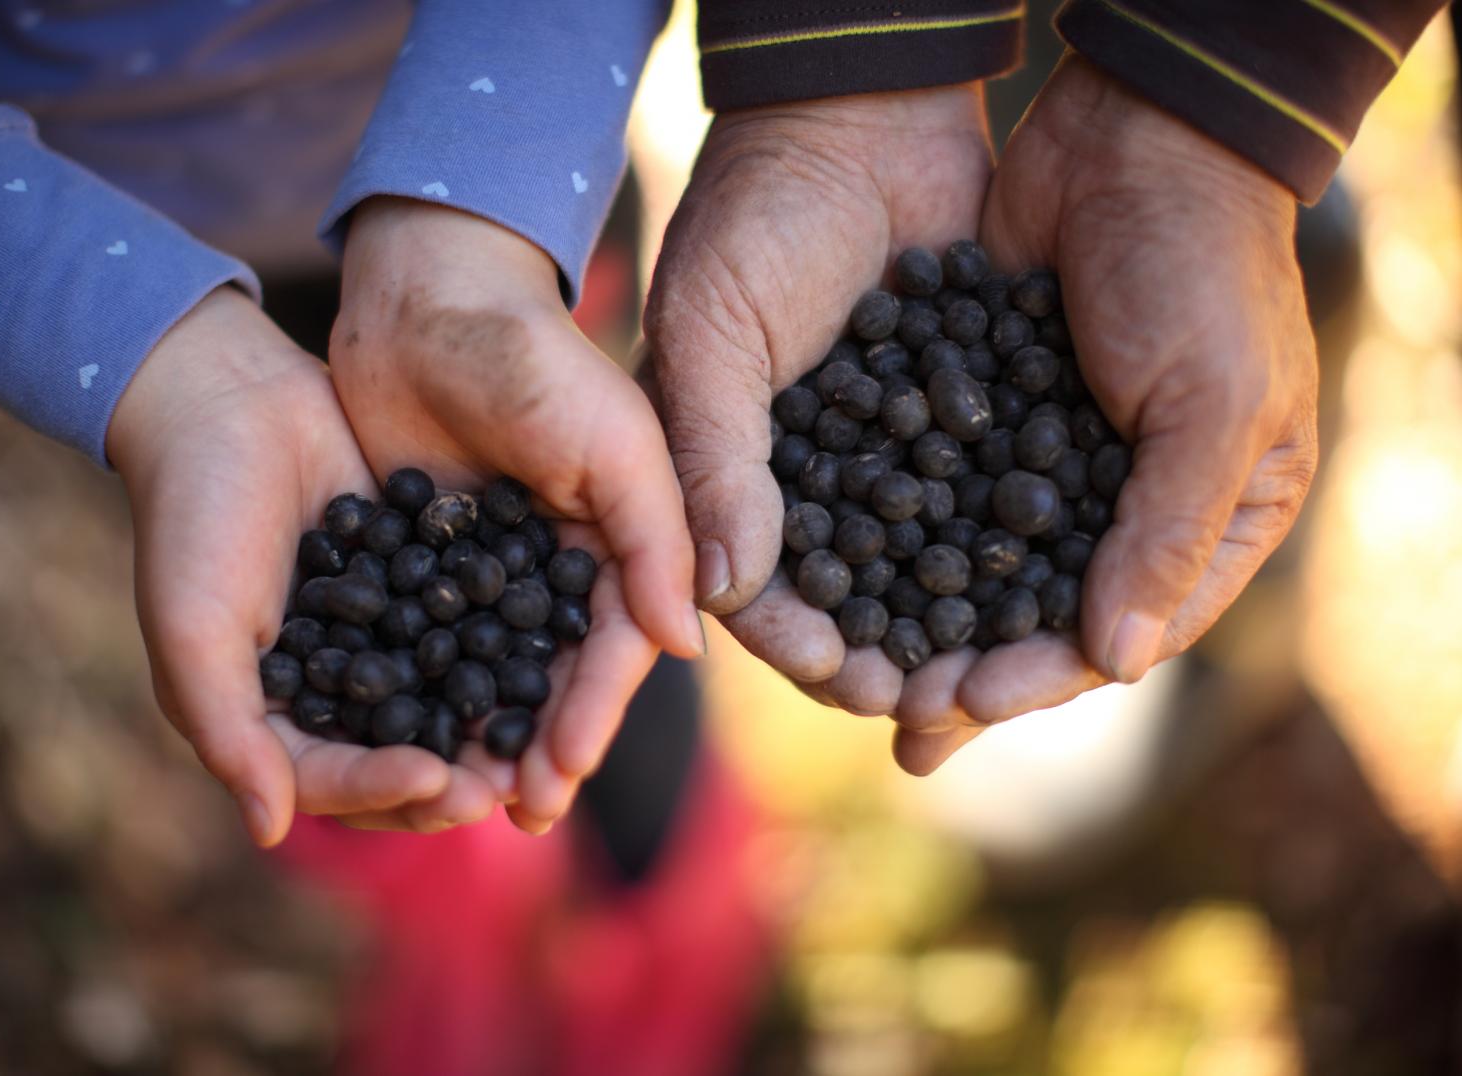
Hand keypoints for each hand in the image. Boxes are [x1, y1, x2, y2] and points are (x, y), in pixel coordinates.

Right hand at [110, 288, 491, 845]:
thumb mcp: (195, 626)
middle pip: (400, 754)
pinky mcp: (421, 582)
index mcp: (272, 713)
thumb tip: (272, 831)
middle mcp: (333, 686)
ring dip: (489, 724)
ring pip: (443, 699)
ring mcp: (382, 635)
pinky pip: (467, 628)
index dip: (385, 788)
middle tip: (513, 784)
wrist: (231, 399)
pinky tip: (550, 654)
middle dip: (455, 775)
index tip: (441, 784)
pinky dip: (503, 646)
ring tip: (543, 737)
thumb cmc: (194, 518)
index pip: (333, 778)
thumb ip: (231, 730)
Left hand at [329, 198, 703, 833]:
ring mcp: (492, 567)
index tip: (560, 774)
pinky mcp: (425, 558)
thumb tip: (686, 646)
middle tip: (518, 813)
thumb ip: (655, 536)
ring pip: (494, 673)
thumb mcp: (614, 440)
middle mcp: (562, 565)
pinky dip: (421, 693)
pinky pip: (429, 640)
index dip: (592, 715)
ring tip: (463, 800)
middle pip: (557, 677)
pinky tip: (403, 741)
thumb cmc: (534, 357)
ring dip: (486, 737)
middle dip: (542, 747)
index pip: (615, 649)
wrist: (428, 298)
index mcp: (619, 543)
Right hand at [644, 86, 993, 712]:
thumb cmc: (758, 220)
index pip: (763, 590)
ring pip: (924, 569)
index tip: (852, 683)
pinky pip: (984, 503)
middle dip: (890, 659)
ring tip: (1000, 675)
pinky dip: (1011, 551)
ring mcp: (894, 456)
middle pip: (852, 600)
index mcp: (737, 476)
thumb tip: (720, 598)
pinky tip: (1051, 591)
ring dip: (957, 627)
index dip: (803, 643)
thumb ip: (714, 461)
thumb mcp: (711, 335)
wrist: (860, 119)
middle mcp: (817, 482)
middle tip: (937, 707)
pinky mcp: (966, 419)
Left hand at [893, 56, 1318, 772]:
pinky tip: (833, 579)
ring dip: (918, 625)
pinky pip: (933, 499)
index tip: (959, 707)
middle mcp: (1125, 507)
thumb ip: (1165, 530)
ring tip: (853, 675)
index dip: (1037, 676)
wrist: (1133, 139)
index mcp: (1210, 522)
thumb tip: (1114, 664)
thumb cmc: (1204, 270)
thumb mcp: (1216, 405)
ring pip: (976, 574)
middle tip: (895, 722)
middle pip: (1038, 621)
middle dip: (966, 673)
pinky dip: (889, 540)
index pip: (1118, 630)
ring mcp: (1049, 466)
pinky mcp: (982, 421)